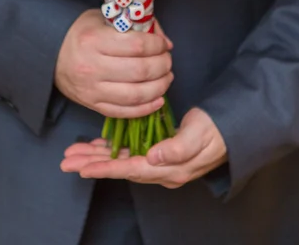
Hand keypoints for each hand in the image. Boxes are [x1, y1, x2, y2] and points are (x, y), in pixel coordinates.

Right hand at [55, 10, 173, 117]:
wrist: (51, 54)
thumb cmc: (82, 32)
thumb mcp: (105, 18)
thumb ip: (135, 25)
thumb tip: (164, 40)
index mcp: (95, 40)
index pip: (137, 46)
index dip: (157, 45)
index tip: (164, 44)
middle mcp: (92, 67)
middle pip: (139, 71)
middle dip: (162, 66)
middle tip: (168, 61)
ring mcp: (92, 89)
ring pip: (135, 95)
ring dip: (159, 88)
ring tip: (166, 78)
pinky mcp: (92, 105)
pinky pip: (124, 112)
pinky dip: (145, 108)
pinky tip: (158, 99)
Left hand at [60, 108, 227, 188]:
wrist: (231, 127)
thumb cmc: (217, 130)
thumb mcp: (200, 136)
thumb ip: (177, 149)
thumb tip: (153, 157)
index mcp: (170, 169)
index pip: (131, 170)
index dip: (105, 168)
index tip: (83, 167)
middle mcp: (160, 168)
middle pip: (120, 167)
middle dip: (93, 163)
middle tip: (67, 161)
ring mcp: (158, 160)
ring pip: (121, 160)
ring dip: (97, 156)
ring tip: (74, 154)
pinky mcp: (158, 149)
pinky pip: (130, 152)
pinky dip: (112, 149)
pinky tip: (98, 146)